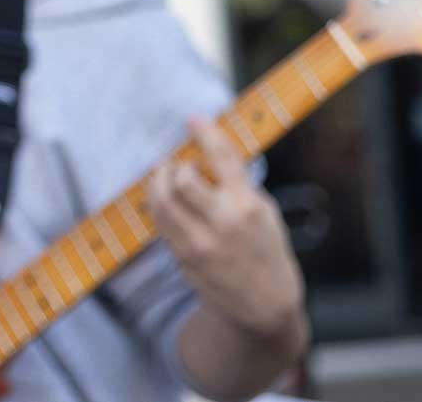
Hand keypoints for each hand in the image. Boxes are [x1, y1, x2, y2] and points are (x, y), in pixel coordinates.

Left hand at [147, 118, 304, 341]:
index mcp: (247, 205)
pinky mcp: (184, 258)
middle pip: (181, 180)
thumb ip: (237, 184)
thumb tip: (206, 151)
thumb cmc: (265, 247)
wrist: (265, 302)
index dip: (205, 133)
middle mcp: (223, 223)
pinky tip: (164, 202)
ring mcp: (201, 243)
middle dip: (171, 166)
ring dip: (156, 183)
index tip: (194, 119)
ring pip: (161, 202)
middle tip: (172, 163)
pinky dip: (159, 207)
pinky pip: (161, 224)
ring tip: (160, 176)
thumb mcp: (263, 211)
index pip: (223, 159)